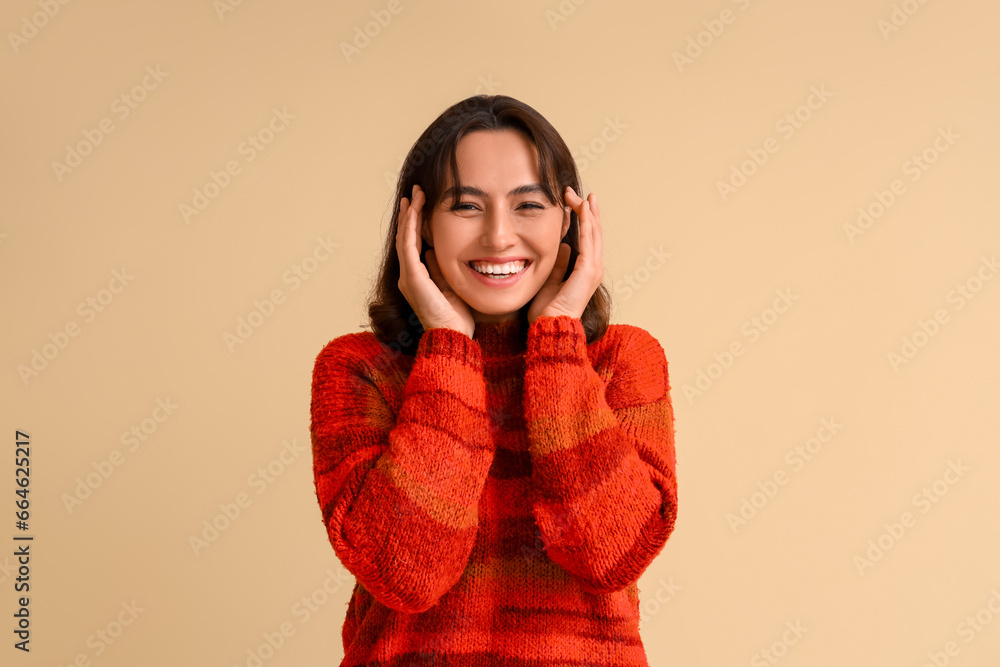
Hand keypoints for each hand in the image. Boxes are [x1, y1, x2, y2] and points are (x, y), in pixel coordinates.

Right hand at [396, 184, 476, 338]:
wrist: (453, 336)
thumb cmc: (456, 316)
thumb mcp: (449, 284)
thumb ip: (439, 268)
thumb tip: (433, 251)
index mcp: (416, 278)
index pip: (413, 244)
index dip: (415, 223)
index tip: (421, 204)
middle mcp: (407, 276)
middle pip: (405, 237)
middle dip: (410, 213)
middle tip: (415, 192)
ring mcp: (407, 277)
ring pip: (404, 238)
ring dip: (409, 215)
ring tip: (414, 195)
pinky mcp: (411, 278)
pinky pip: (408, 246)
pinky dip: (410, 227)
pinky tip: (414, 211)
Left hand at [527, 186, 603, 323]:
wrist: (550, 325)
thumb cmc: (548, 309)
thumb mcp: (552, 279)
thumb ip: (559, 263)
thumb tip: (564, 247)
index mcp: (586, 270)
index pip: (588, 239)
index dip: (583, 220)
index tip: (573, 204)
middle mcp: (594, 267)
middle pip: (594, 232)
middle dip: (586, 210)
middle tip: (576, 193)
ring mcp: (593, 268)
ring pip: (594, 232)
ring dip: (587, 211)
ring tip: (580, 195)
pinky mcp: (588, 269)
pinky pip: (589, 240)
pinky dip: (586, 222)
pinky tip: (582, 208)